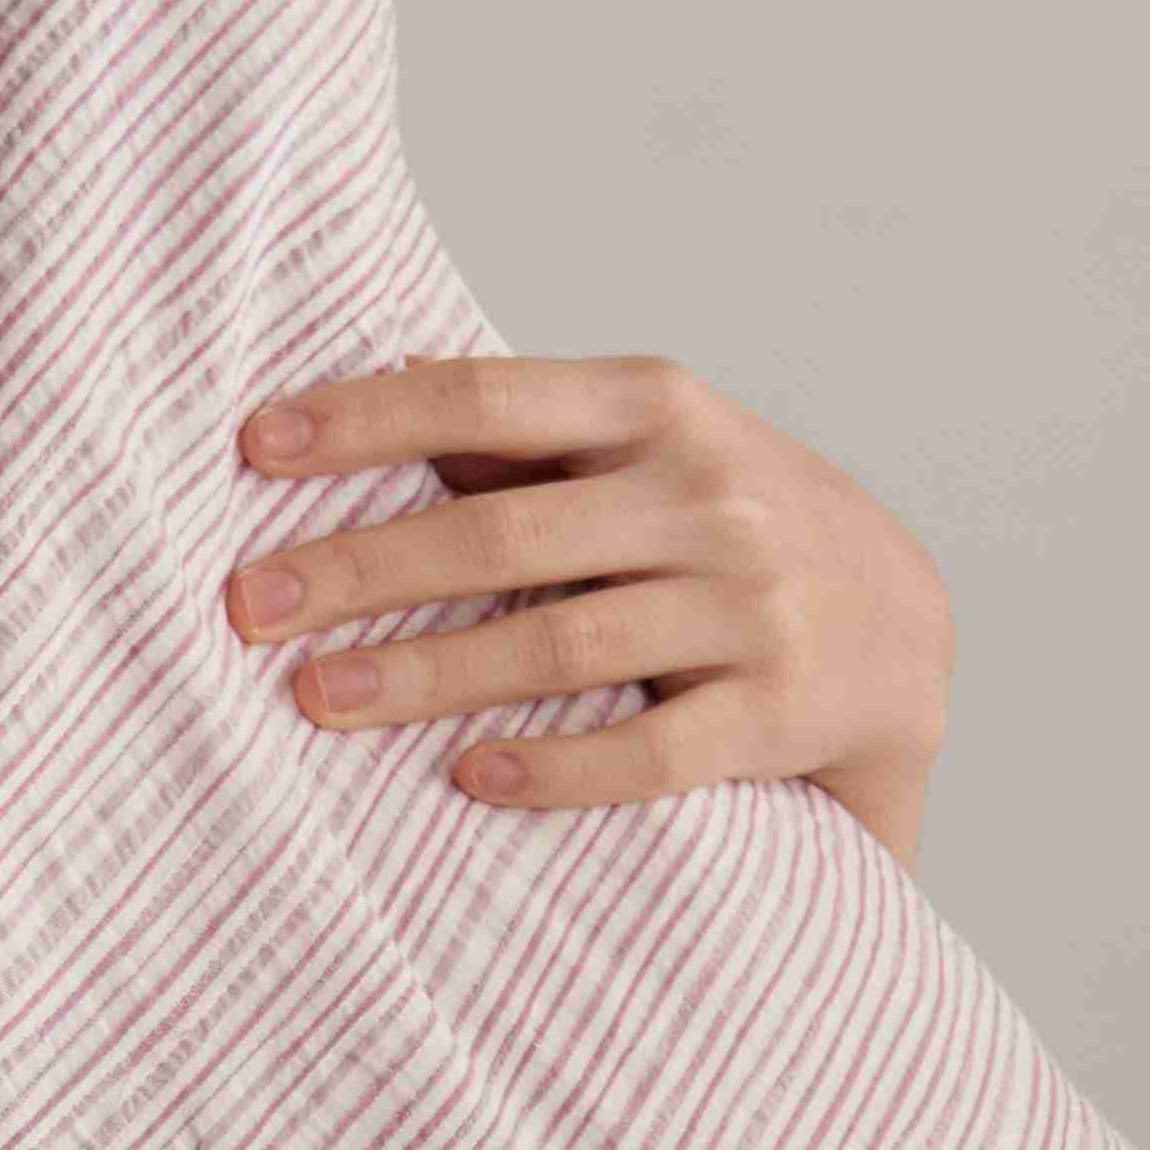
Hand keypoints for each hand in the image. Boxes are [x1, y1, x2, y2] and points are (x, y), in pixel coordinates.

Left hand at [226, 355, 953, 868]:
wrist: (903, 625)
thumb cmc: (729, 526)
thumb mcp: (650, 445)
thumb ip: (530, 427)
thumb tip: (382, 369)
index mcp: (654, 408)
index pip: (486, 401)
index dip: (364, 421)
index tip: (252, 448)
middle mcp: (704, 495)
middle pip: (502, 534)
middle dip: (361, 568)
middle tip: (246, 606)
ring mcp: (745, 605)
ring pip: (562, 645)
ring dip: (428, 675)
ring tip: (316, 699)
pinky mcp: (772, 713)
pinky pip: (651, 751)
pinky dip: (557, 767)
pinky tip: (469, 779)